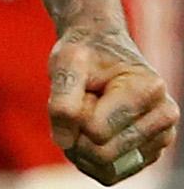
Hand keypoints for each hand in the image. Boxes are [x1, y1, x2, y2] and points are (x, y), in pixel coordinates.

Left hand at [49, 23, 178, 180]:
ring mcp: (159, 139)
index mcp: (148, 88)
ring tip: (84, 117)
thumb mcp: (66, 62)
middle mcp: (163, 117)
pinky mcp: (149, 154)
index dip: (73, 115)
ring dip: (81, 147)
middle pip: (103, 153)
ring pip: (106, 168)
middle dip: (77, 133)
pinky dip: (89, 160)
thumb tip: (65, 142)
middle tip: (80, 104)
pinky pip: (111, 175)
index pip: (96, 129)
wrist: (101, 50)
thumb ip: (62, 101)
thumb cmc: (85, 54)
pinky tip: (86, 135)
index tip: (79, 89)